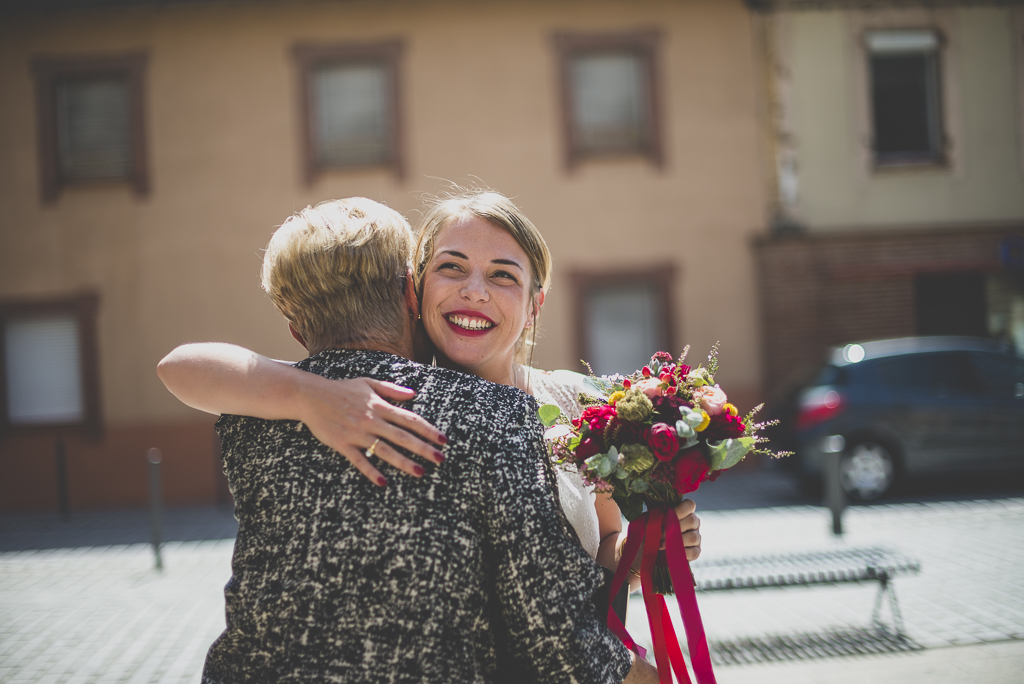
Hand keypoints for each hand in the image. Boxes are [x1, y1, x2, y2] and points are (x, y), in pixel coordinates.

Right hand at [297, 375, 446, 486]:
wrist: (311, 395)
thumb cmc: (341, 389)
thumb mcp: (368, 383)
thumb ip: (391, 389)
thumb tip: (413, 394)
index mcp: (379, 405)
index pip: (409, 419)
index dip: (427, 429)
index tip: (442, 439)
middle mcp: (371, 419)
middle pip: (402, 436)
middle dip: (423, 448)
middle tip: (440, 459)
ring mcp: (356, 433)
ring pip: (384, 450)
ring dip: (403, 462)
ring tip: (420, 472)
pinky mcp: (342, 444)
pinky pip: (359, 460)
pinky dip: (371, 471)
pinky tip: (384, 482)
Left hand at [622, 499, 701, 581]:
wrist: (650, 550)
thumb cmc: (651, 531)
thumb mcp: (651, 522)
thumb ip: (655, 518)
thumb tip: (655, 520)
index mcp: (684, 511)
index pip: (690, 505)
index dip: (680, 509)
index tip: (666, 514)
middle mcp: (693, 523)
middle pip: (692, 520)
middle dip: (675, 527)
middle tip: (660, 534)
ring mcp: (696, 537)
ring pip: (693, 537)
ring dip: (676, 541)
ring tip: (660, 545)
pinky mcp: (696, 551)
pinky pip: (694, 552)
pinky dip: (681, 553)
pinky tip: (670, 553)